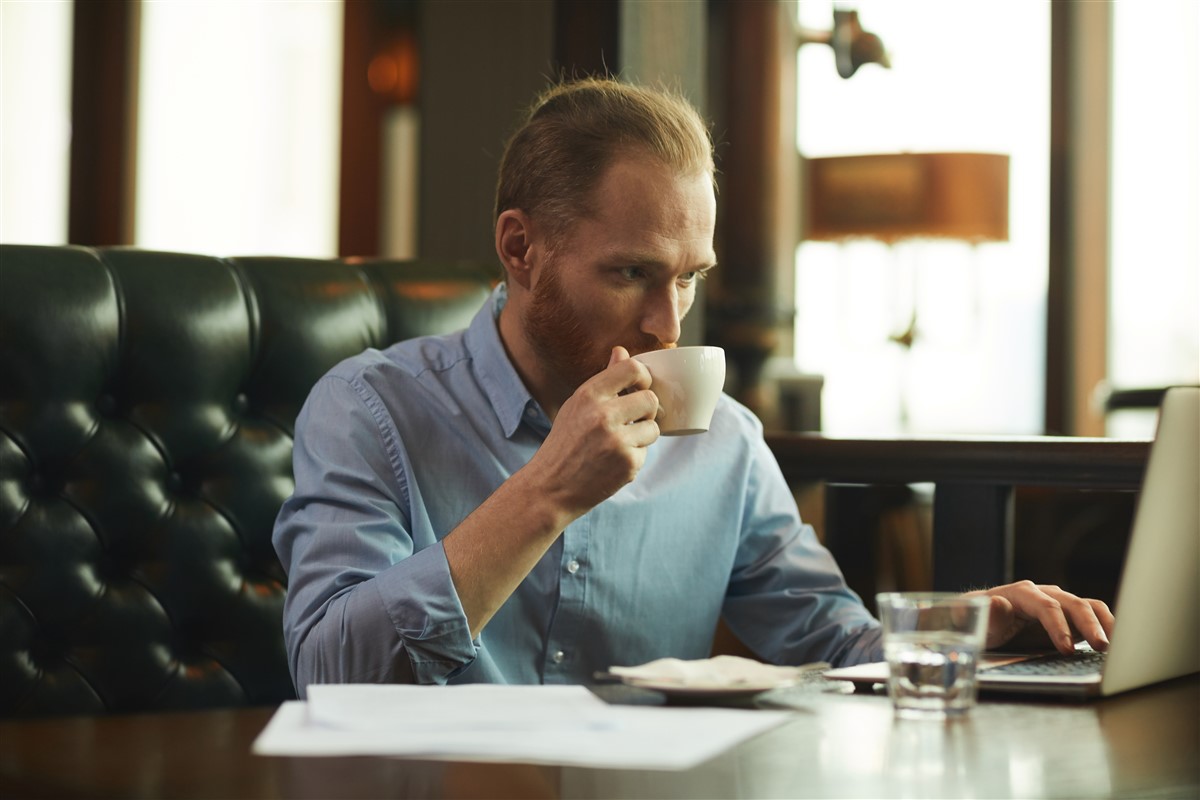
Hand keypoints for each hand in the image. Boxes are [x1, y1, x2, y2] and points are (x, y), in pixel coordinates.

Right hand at [528, 347, 659, 517]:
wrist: (550, 487)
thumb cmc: (564, 444)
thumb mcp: (576, 405)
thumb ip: (603, 380)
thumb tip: (621, 351)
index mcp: (589, 395)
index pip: (632, 369)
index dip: (643, 377)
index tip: (640, 388)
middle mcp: (603, 415)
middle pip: (650, 399)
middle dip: (646, 411)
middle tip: (632, 421)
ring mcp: (617, 440)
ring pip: (654, 428)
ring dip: (642, 436)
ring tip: (619, 444)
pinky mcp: (628, 464)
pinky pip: (646, 453)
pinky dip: (634, 458)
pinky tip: (613, 462)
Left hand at [964, 581, 1114, 653]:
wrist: (981, 619)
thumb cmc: (978, 620)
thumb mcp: (975, 620)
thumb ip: (986, 615)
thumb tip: (998, 604)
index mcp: (1022, 593)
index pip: (1046, 606)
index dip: (1058, 627)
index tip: (1066, 649)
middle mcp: (1044, 594)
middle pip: (1073, 604)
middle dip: (1089, 625)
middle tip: (1102, 647)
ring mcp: (1059, 604)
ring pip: (1088, 607)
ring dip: (1104, 624)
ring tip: (1114, 646)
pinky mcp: (1068, 616)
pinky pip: (1093, 615)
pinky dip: (1106, 626)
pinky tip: (1115, 644)